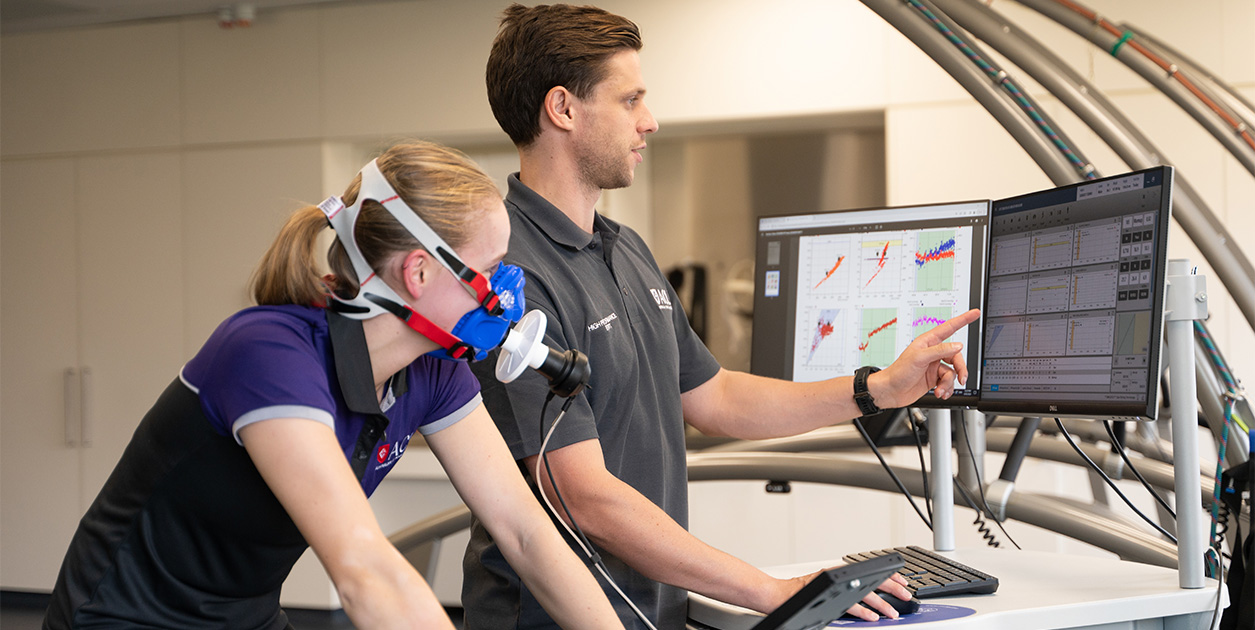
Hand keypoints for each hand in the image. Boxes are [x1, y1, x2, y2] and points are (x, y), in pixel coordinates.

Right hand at [768, 568, 911, 621]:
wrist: (775, 594)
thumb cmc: (798, 593)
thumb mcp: (825, 588)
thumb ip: (842, 590)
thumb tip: (864, 599)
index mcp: (838, 573)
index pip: (868, 571)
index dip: (888, 576)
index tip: (903, 582)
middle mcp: (837, 577)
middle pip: (870, 579)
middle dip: (891, 588)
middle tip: (906, 595)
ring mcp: (831, 587)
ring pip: (863, 593)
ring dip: (880, 603)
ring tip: (892, 611)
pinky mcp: (826, 598)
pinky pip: (848, 605)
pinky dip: (862, 611)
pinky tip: (872, 617)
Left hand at [870, 309, 979, 407]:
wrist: (890, 392)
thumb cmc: (899, 372)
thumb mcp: (919, 358)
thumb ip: (940, 351)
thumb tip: (958, 345)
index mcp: (928, 342)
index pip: (949, 328)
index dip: (963, 320)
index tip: (975, 313)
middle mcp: (933, 352)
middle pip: (956, 356)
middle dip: (960, 369)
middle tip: (961, 379)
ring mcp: (934, 366)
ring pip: (953, 372)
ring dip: (949, 383)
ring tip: (941, 390)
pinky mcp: (934, 379)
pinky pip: (948, 382)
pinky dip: (947, 389)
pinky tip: (940, 393)